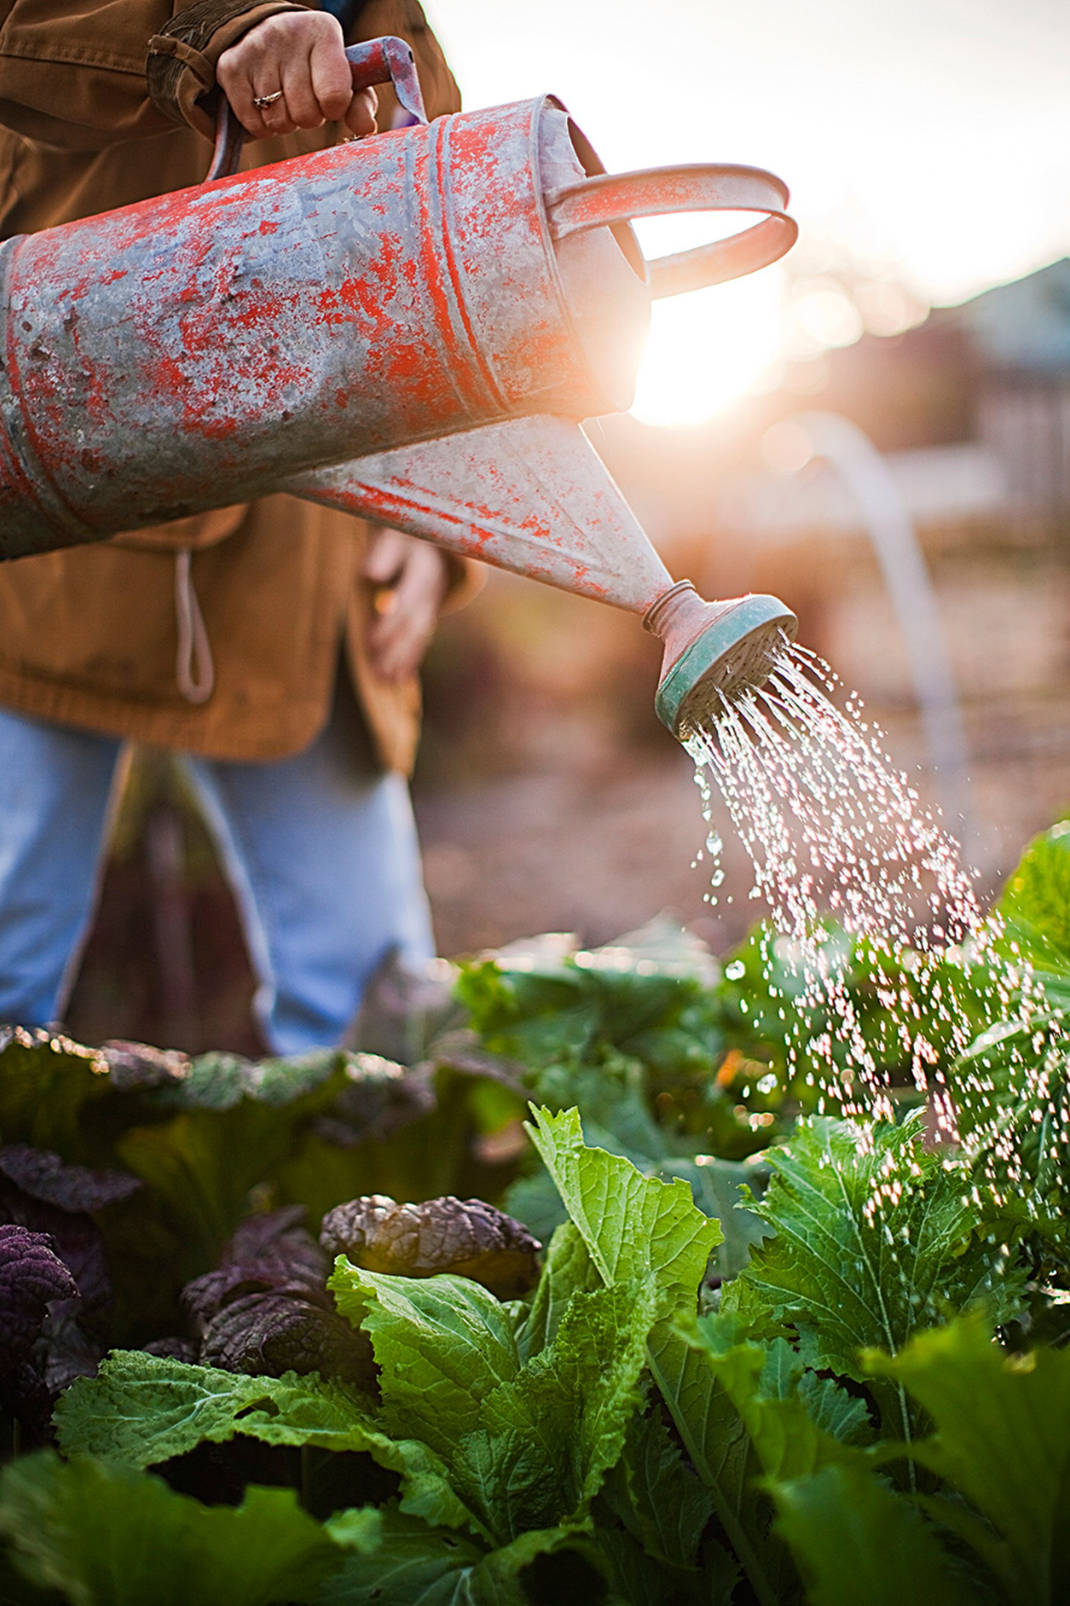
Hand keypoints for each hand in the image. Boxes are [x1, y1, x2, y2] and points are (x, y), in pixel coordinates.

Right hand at [217, 11, 377, 140]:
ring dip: (285, 121)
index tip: (329, 100)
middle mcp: (287, 33)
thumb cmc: (315, 65)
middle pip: (305, 114)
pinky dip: (262, 126)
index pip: (335, 96)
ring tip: (285, 98)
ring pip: (278, 121)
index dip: (333, 109)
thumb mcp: (344, 76)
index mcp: (323, 31)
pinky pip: (253, 123)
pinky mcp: (230, 66)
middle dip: (308, 116)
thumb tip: (366, 127)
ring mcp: (256, 48)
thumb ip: (359, 103)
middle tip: (303, 98)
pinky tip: (265, 104)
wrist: (268, 35)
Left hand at [362, 527, 449, 683]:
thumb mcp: (392, 535)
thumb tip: (370, 574)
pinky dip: (410, 660)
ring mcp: (432, 604)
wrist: (429, 536)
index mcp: (424, 568)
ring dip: (402, 660)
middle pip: (414, 623)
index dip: (389, 622)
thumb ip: (382, 553)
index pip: (407, 600)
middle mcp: (432, 590)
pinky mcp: (428, 615)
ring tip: (386, 680)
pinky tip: (399, 679)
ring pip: (419, 635)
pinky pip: (421, 640)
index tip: (371, 641)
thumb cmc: (402, 535)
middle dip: (394, 647)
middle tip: (376, 668)